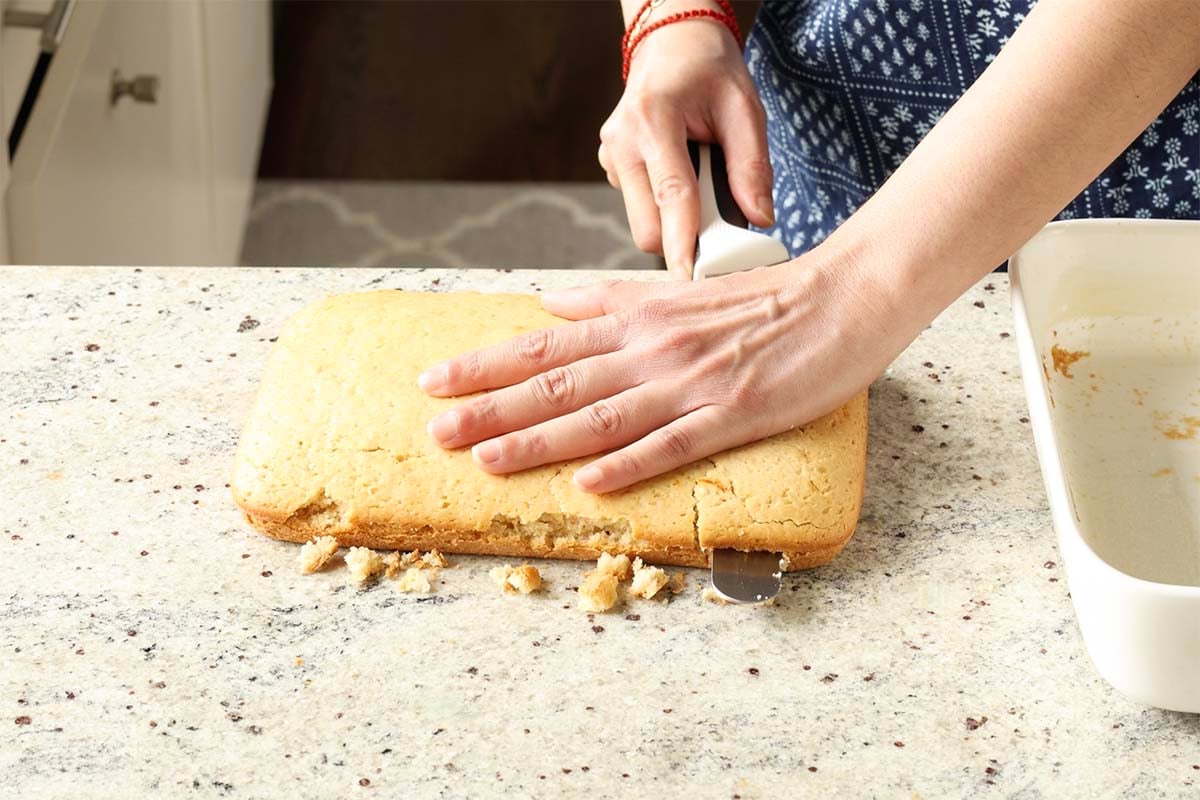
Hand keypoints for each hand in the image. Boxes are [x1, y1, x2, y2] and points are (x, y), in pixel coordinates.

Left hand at [418, 250, 907, 492]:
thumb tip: (551, 299)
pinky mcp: (734, 413)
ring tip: (487, 459)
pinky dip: (629, 463)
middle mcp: (653, 347)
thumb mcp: (676, 289)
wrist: (844, 297)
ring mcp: (692, 381)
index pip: (546, 342)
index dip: (487, 364)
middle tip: (436, 431)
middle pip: (559, 381)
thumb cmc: (761, 297)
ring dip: (540, 439)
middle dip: (491, 407)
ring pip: (602, 414)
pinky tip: (589, 482)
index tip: (436, 381)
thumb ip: (611, 298)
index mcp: (637, 317)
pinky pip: (672, 444)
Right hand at [600, 16, 773, 277]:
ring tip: (701, 182)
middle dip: (682, 238)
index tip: (691, 276)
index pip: (671, 194)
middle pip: (648, 226)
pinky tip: (682, 176)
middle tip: (720, 222)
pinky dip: (665, 207)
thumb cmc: (708, 71)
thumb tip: (759, 218)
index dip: (683, 241)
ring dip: (675, 220)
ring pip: (643, 223)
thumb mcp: (744, 108)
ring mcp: (611, 157)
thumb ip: (752, 166)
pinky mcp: (612, 168)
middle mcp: (622, 142)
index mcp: (653, 119)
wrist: (670, 45)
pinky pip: (640, 208)